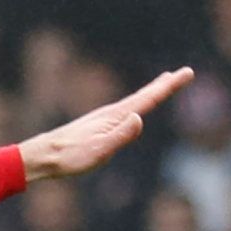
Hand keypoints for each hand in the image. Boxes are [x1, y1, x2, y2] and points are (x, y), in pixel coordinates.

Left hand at [18, 67, 194, 182]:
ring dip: (151, 92)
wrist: (43, 157)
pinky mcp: (96, 127)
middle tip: (182, 74)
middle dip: (164, 86)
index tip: (187, 73)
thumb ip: (120, 135)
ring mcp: (103, 119)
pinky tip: (132, 110)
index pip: (148, 100)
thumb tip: (139, 118)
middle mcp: (111, 114)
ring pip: (133, 102)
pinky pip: (123, 112)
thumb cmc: (70, 158)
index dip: (169, 87)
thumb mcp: (99, 151)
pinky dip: (135, 105)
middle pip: (143, 96)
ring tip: (163, 84)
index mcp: (115, 117)